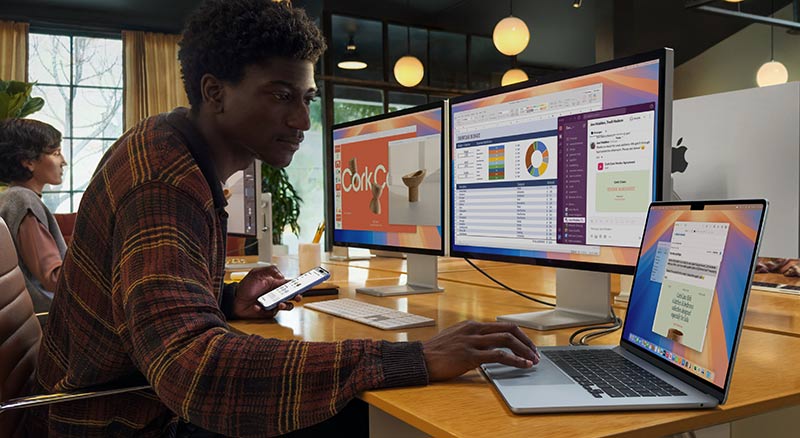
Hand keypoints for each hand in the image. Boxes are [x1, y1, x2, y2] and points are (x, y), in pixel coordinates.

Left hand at [232, 266, 300, 318]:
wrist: (235, 300)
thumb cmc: (246, 286)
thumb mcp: (257, 273)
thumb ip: (271, 271)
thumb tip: (282, 276)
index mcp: (276, 283)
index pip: (291, 284)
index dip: (299, 284)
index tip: (306, 284)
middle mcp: (277, 293)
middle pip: (292, 295)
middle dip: (297, 296)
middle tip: (297, 296)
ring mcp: (274, 303)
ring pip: (287, 305)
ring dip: (285, 305)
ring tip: (279, 304)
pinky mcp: (269, 312)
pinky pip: (273, 312)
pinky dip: (266, 309)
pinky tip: (257, 306)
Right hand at [422, 321, 538, 381]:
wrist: (421, 359)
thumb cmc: (437, 351)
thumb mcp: (456, 338)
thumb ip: (472, 338)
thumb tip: (489, 345)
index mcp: (472, 325)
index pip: (502, 325)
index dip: (519, 335)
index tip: (528, 345)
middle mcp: (474, 329)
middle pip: (509, 329)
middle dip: (526, 341)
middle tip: (536, 353)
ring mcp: (472, 341)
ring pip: (506, 340)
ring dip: (524, 350)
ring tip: (533, 360)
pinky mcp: (470, 356)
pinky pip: (498, 355)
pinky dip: (514, 360)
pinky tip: (522, 365)